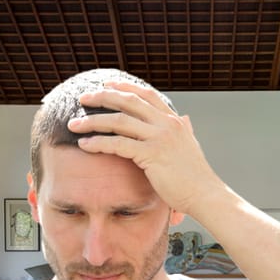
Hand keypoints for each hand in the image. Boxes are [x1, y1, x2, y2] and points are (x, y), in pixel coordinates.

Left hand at [69, 80, 225, 214]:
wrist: (205, 194)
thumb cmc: (196, 176)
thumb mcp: (191, 145)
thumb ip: (185, 130)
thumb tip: (185, 118)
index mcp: (174, 121)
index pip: (146, 95)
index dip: (124, 87)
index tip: (105, 84)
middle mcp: (166, 124)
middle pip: (128, 102)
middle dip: (102, 97)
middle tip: (83, 98)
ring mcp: (159, 138)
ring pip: (119, 121)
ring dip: (93, 121)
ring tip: (75, 124)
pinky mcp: (152, 155)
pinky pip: (118, 144)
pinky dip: (99, 143)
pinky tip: (85, 145)